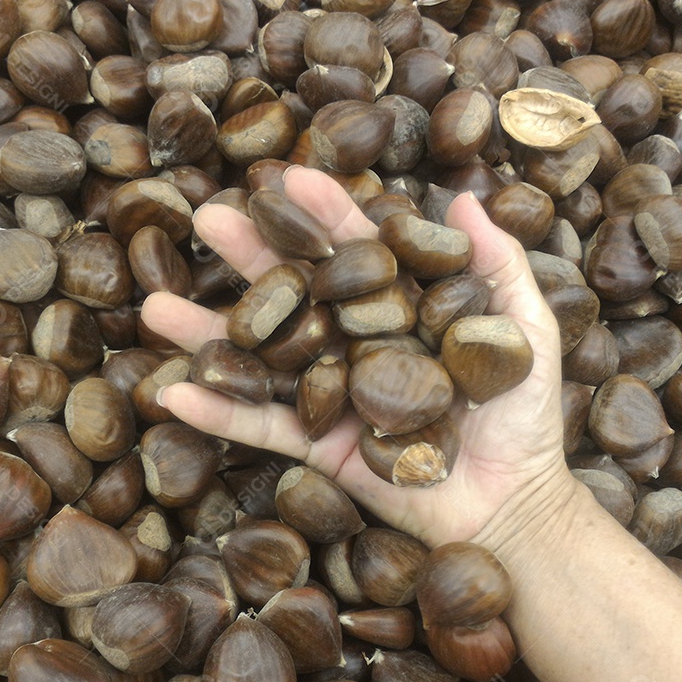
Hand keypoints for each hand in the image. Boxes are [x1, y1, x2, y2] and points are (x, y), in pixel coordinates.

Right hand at [140, 167, 576, 549]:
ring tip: (155, 306)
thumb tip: (467, 199)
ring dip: (209, 333)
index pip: (358, 253)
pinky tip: (171, 388)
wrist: (511, 503)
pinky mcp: (317, 447)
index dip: (325, 215)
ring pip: (264, 357)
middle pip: (297, 292)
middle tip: (204, 218)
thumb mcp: (526, 334)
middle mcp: (357, 344)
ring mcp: (331, 394)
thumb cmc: (524, 417)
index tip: (289, 177)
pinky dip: (218, 412)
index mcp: (402, 310)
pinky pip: (261, 428)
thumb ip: (500, 269)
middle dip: (251, 256)